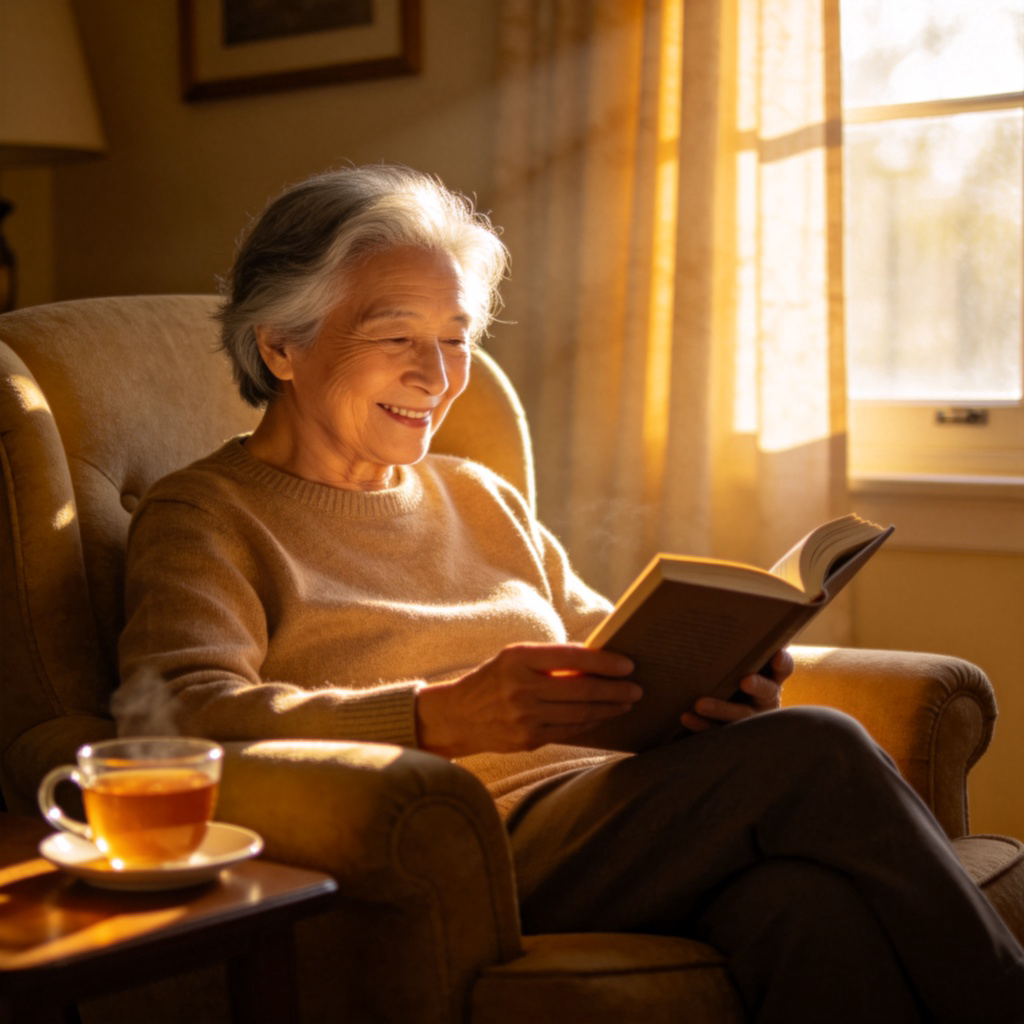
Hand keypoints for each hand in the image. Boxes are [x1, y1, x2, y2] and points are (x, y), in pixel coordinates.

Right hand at [416, 642, 639, 757]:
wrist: (458, 715)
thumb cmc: (493, 679)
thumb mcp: (514, 658)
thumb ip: (550, 659)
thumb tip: (597, 659)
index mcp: (518, 658)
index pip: (571, 657)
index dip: (604, 662)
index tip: (628, 664)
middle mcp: (521, 687)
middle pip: (581, 689)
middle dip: (615, 689)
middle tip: (636, 687)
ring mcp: (525, 717)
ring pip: (580, 713)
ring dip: (609, 708)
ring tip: (627, 702)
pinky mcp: (528, 739)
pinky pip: (569, 730)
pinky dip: (591, 722)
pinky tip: (604, 716)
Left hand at [679, 648, 791, 732]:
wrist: (724, 709)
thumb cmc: (729, 670)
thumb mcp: (737, 657)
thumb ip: (734, 640)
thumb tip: (713, 598)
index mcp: (771, 675)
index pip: (783, 667)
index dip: (783, 662)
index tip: (778, 656)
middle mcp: (765, 698)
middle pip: (765, 692)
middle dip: (757, 686)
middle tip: (745, 680)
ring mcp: (749, 719)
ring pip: (740, 717)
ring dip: (721, 709)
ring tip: (699, 702)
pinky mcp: (729, 734)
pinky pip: (716, 732)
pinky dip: (700, 724)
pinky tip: (685, 716)